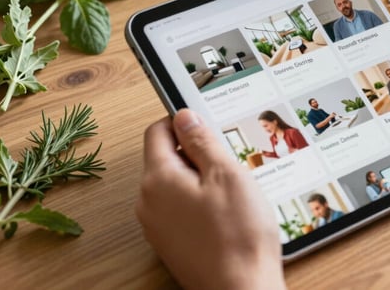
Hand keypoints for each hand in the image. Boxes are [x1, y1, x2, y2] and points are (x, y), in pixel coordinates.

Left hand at [137, 109, 284, 289]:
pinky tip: (226, 215)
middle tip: (228, 164)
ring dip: (200, 179)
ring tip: (232, 194)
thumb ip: (202, 141)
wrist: (241, 289)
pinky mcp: (170, 244)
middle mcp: (148, 202)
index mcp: (158, 179)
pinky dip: (200, 204)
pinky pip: (179, 209)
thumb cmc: (238, 234)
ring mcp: (157, 227)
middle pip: (165, 158)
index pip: (156, 131)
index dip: (182, 122)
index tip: (207, 126)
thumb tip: (184, 117)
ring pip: (174, 185)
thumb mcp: (226, 173)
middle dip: (196, 154)